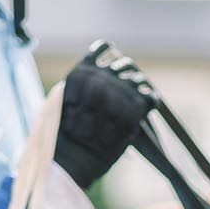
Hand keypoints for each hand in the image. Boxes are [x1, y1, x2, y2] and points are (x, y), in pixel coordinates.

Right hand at [53, 51, 153, 190]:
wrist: (73, 159)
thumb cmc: (62, 134)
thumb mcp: (59, 100)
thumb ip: (77, 84)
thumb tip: (91, 77)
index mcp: (82, 71)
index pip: (104, 49)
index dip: (109, 58)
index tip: (110, 68)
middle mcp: (101, 77)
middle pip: (125, 63)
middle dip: (126, 73)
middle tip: (126, 87)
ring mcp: (119, 92)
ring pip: (139, 78)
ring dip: (139, 86)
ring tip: (136, 98)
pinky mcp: (134, 109)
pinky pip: (150, 97)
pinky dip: (150, 100)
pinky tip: (147, 105)